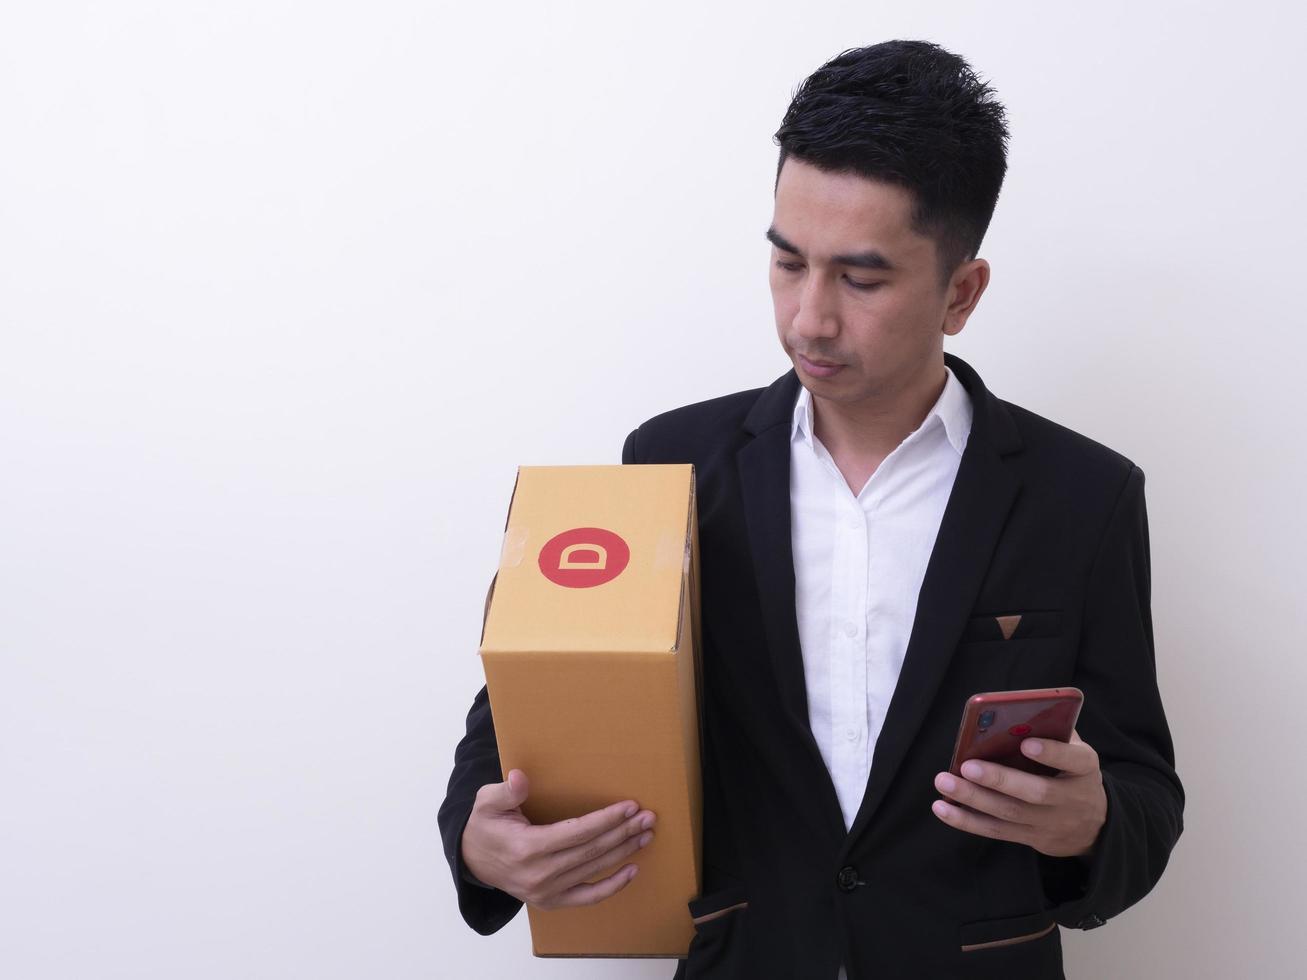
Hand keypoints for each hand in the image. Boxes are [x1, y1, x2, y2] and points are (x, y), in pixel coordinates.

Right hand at [460, 769, 656, 908]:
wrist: (472, 861)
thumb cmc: (485, 826)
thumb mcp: (487, 802)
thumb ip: (505, 791)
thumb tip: (520, 778)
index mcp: (528, 848)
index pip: (577, 832)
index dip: (606, 819)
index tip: (629, 806)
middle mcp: (540, 874)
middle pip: (592, 850)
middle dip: (623, 832)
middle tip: (648, 817)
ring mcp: (547, 891)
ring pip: (594, 869)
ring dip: (624, 852)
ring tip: (645, 834)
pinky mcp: (552, 901)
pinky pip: (588, 896)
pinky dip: (612, 886)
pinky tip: (631, 870)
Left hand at [930, 729, 1106, 857]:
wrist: (1092, 825)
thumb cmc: (1070, 771)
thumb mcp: (1074, 750)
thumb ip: (1052, 730)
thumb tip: (1015, 714)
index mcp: (1084, 769)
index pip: (1074, 760)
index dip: (1052, 753)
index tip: (1026, 744)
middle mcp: (1070, 798)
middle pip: (1035, 792)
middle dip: (999, 779)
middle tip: (967, 765)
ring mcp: (1049, 822)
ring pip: (1009, 813)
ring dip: (973, 799)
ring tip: (944, 782)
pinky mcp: (1029, 837)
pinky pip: (995, 831)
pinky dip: (966, 820)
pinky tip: (941, 807)